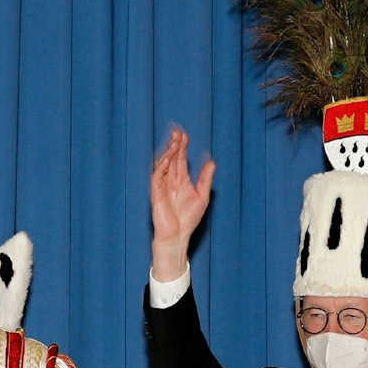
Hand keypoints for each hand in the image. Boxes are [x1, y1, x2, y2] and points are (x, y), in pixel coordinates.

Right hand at [149, 127, 213, 281]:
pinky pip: (157, 176)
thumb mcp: (202, 196)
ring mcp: (162, 186)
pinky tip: (168, 158)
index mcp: (182, 181)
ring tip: (174, 142)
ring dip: (168, 152)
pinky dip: (161, 166)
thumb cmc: (188, 220)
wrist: (177, 235)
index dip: (182, 147)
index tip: (184, 135)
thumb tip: (211, 162)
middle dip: (174, 145)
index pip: (181, 159)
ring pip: (163, 164)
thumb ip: (205, 179)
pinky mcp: (156, 193)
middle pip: (171, 158)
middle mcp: (171, 181)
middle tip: (177, 132)